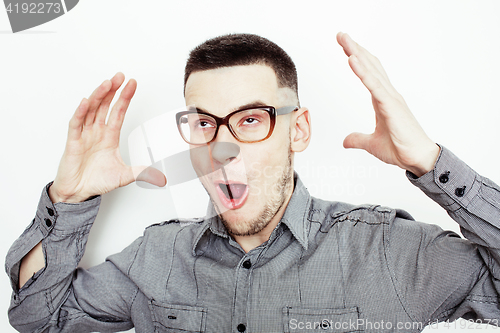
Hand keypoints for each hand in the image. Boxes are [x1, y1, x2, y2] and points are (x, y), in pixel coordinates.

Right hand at [49, 73, 165, 202]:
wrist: (78, 193)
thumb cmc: (96, 181)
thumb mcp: (124, 176)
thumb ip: (141, 173)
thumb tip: (161, 177)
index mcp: (109, 136)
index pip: (118, 112)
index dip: (124, 98)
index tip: (132, 84)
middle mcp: (96, 132)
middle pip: (104, 106)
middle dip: (113, 90)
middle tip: (120, 76)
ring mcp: (84, 135)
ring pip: (91, 110)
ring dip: (98, 96)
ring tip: (107, 83)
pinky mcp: (73, 143)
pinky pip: (76, 124)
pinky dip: (80, 112)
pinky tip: (86, 102)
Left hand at [336, 32, 439, 176]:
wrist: (419, 159)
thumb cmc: (402, 149)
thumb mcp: (372, 144)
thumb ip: (358, 139)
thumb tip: (346, 141)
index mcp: (384, 100)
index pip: (369, 73)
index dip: (357, 59)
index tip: (346, 47)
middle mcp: (388, 94)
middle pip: (369, 65)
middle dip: (355, 48)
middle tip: (341, 35)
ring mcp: (390, 98)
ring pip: (370, 70)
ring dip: (356, 53)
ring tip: (344, 39)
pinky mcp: (391, 106)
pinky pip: (374, 85)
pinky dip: (362, 71)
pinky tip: (352, 59)